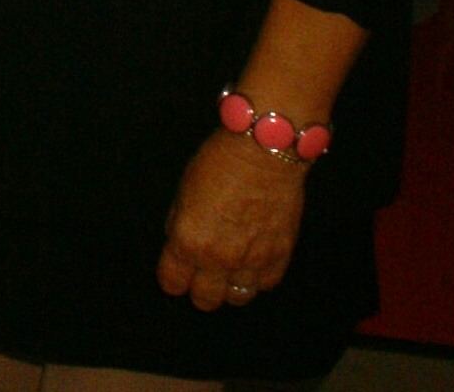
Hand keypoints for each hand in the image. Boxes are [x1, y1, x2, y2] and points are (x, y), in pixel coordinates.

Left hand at [157, 131, 306, 309]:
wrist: (263, 154)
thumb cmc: (217, 163)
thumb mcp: (182, 192)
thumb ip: (180, 225)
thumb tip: (180, 244)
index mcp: (188, 241)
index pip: (173, 282)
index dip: (172, 280)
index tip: (176, 276)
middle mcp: (219, 258)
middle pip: (206, 299)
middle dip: (200, 290)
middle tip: (202, 277)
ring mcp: (252, 260)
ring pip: (238, 297)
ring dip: (230, 287)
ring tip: (229, 272)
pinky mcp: (280, 256)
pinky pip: (266, 284)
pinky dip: (258, 278)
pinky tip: (253, 264)